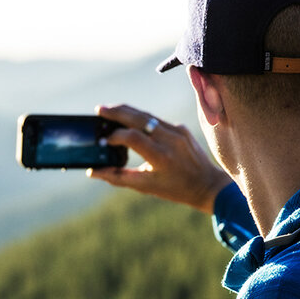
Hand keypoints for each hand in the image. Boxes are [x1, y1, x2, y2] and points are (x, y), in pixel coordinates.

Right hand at [88, 104, 231, 213]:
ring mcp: (177, 131)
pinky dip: (141, 120)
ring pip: (147, 116)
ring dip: (127, 111)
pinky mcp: (181, 128)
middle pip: (138, 118)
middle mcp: (170, 140)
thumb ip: (118, 177)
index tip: (103, 140)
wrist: (206, 184)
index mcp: (161, 156)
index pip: (133, 137)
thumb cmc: (173, 188)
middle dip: (117, 112)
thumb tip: (92, 171)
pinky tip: (129, 121)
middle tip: (99, 109)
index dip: (115, 136)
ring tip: (109, 110)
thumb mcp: (145, 186)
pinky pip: (156, 120)